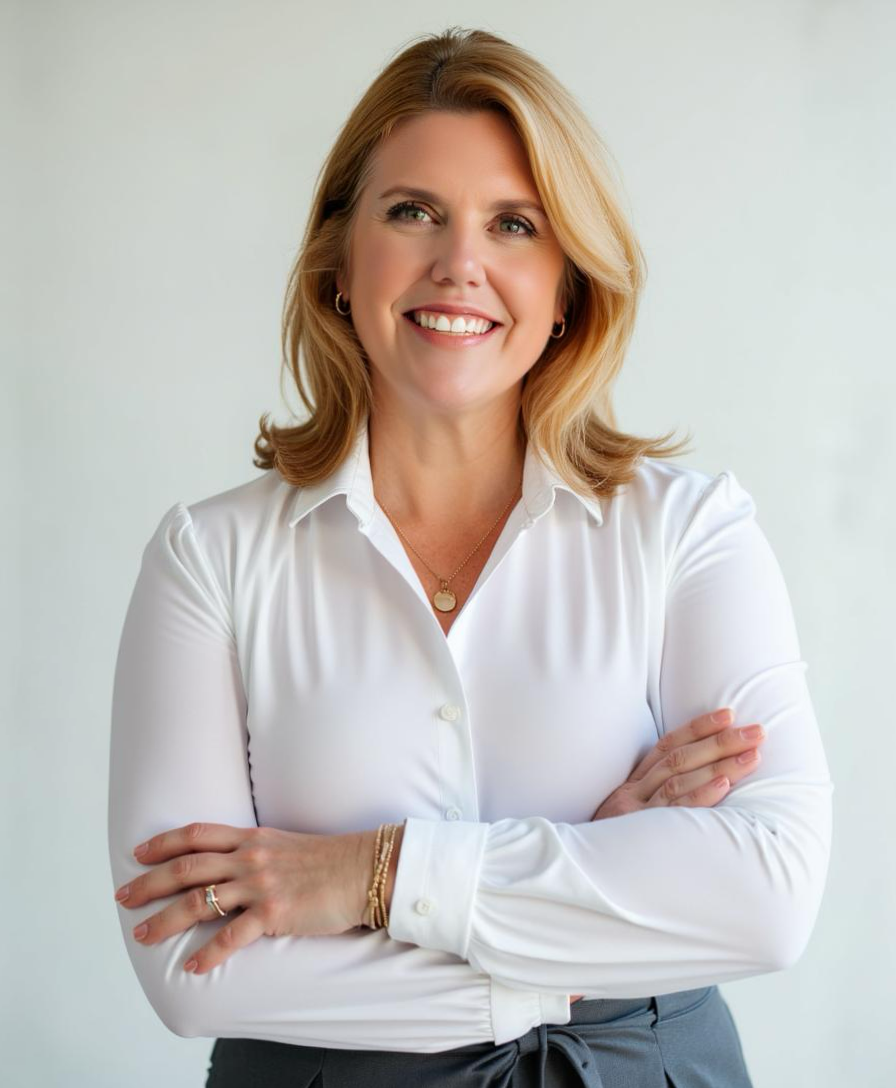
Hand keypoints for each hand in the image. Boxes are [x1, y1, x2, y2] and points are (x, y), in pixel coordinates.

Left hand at [113, 823, 371, 974]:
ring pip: (198, 901)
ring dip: (165, 920)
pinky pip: (232, 935)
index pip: (196, 834)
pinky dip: (208, 953)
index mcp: (251, 837)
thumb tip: (231, 864)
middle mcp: (250, 857)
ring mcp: (260, 885)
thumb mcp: (284, 844)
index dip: (162, 843)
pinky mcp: (275, 913)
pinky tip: (192, 966)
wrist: (364, 869)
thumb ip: (255, 850)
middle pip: (186, 867)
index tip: (138, 853)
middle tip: (123, 898)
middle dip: (149, 883)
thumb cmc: (329, 859)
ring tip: (143, 936)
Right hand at [568, 707, 764, 1002]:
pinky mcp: (639, 836)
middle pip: (681, 759)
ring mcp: (635, 815)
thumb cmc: (601, 854)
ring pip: (682, 780)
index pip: (666, 746)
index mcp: (628, 787)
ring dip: (721, 763)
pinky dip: (701, 795)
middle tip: (758, 731)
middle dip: (721, 742)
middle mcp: (631, 795)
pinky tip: (725, 783)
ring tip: (754, 753)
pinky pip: (675, 812)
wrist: (564, 879)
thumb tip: (691, 787)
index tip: (728, 713)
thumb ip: (647, 805)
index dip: (697, 728)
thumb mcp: (619, 822)